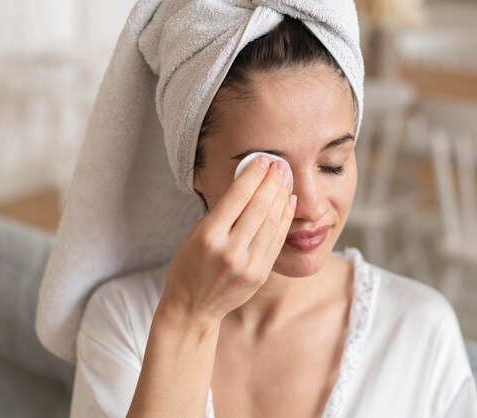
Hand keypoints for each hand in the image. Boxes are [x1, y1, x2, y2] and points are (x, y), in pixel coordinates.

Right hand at [158, 157, 296, 323]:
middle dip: (271, 181)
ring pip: (272, 222)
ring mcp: (247, 264)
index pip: (237, 197)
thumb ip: (220, 214)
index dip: (253, 175)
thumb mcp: (194, 235)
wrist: (192, 308)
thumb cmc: (188, 267)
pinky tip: (288, 202)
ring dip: (281, 196)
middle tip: (279, 164)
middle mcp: (230, 250)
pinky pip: (276, 240)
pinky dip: (285, 218)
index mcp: (208, 236)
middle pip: (259, 207)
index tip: (262, 160)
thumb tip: (246, 186)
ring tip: (285, 179)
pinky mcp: (260, 274)